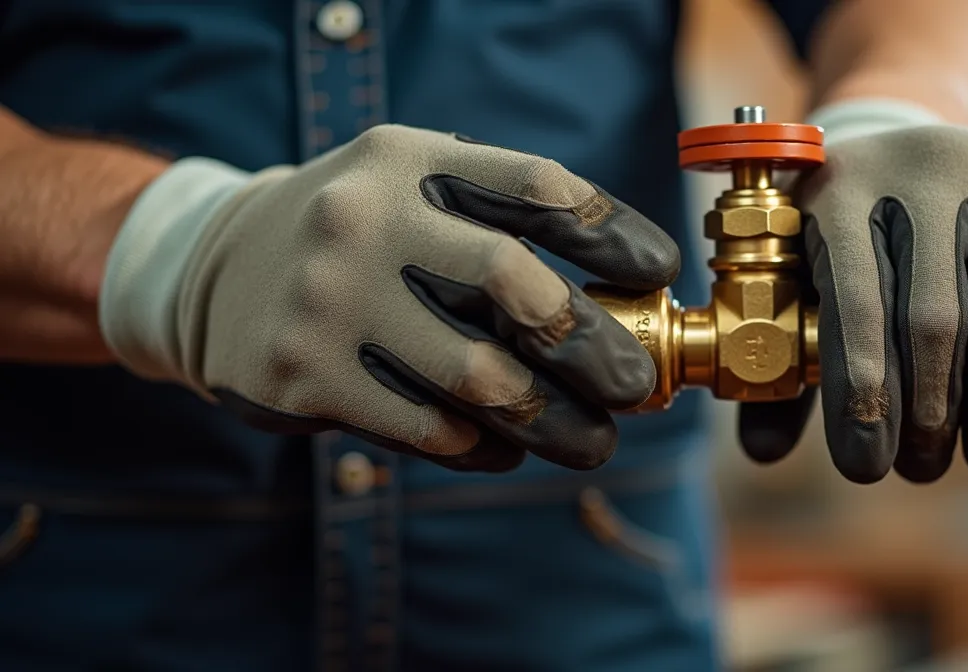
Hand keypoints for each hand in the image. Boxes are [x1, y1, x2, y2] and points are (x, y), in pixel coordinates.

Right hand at [99, 124, 679, 471]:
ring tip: (593, 440)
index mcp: (406, 159)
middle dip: (592, 342)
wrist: (210, 271)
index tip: (656, 272)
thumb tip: (622, 295)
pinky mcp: (306, 376)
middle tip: (634, 384)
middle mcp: (364, 219)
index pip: (535, 186)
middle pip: (514, 283)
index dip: (612, 232)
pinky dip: (485, 445)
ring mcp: (330, 299)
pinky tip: (508, 448)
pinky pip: (428, 427)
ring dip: (555, 418)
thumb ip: (497, 220)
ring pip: (478, 376)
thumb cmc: (355, 233)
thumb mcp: (410, 187)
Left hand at [739, 101, 967, 483]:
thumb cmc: (845, 238)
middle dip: (929, 414)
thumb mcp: (801, 275)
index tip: (867, 465)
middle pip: (934, 318)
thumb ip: (780, 356)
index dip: (863, 396)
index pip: (855, 304)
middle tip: (923, 469)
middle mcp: (920, 166)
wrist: (912, 146)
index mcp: (838, 187)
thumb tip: (761, 453)